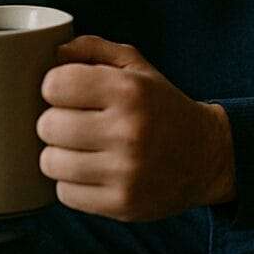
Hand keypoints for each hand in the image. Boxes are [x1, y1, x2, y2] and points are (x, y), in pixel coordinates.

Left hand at [36, 35, 236, 221]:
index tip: (70, 93)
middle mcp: (128, 130)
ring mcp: (125, 172)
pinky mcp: (122, 204)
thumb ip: (94, 49)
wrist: (205, 156)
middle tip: (76, 122)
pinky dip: (72, 182)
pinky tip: (92, 171)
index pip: (54, 85)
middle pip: (47, 125)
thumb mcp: (136, 66)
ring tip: (82, 148)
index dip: (56, 87)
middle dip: (56, 121)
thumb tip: (56, 53)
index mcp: (129, 91)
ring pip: (50, 162)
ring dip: (60, 154)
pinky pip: (65, 193)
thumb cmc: (160, 106)